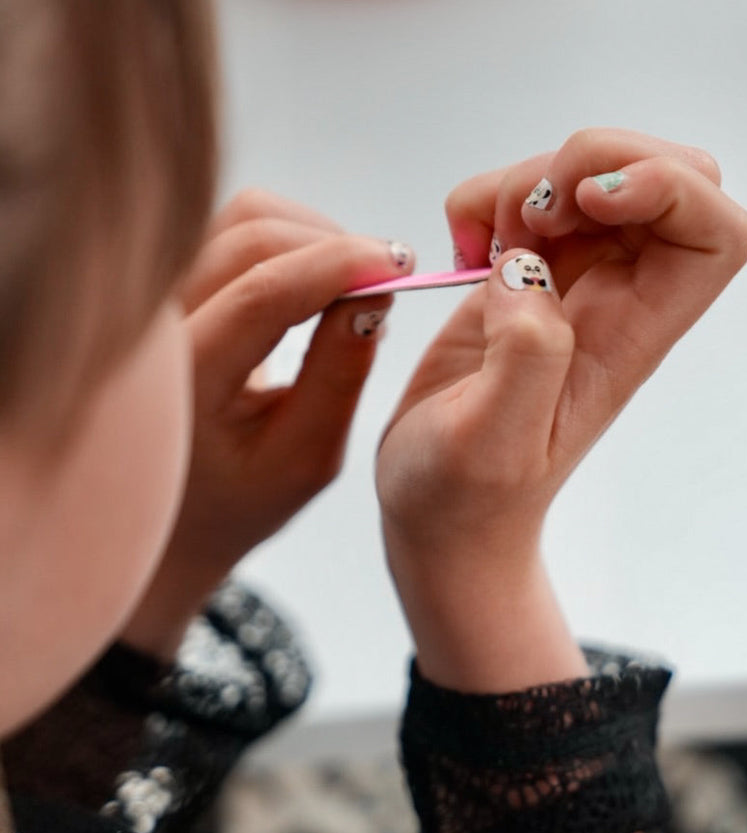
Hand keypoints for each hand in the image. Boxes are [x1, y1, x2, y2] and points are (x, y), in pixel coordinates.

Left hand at [123, 189, 413, 657]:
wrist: (174, 507)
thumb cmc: (239, 497)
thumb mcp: (304, 458)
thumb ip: (340, 377)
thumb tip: (376, 295)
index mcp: (184, 382)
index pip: (261, 293)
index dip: (339, 267)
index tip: (402, 267)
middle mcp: (153, 326)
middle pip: (250, 235)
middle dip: (334, 244)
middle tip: (389, 279)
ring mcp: (152, 296)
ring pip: (240, 217)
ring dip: (312, 237)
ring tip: (353, 289)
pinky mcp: (167, 281)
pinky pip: (232, 228)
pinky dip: (289, 242)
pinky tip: (317, 286)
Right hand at [377, 128, 746, 690]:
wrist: (439, 514)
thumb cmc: (465, 497)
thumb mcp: (491, 443)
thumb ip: (525, 359)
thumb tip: (527, 271)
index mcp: (630, 340)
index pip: (716, 235)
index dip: (672, 189)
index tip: (591, 204)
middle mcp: (615, 303)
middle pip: (666, 178)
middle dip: (594, 162)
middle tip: (530, 217)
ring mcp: (569, 286)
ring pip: (588, 175)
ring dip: (529, 180)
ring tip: (482, 243)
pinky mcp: (520, 280)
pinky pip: (524, 200)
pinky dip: (487, 199)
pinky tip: (462, 250)